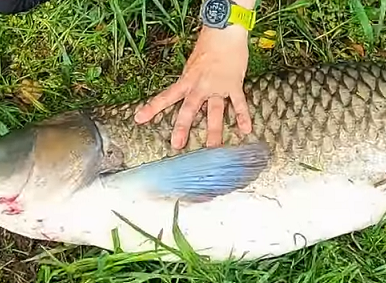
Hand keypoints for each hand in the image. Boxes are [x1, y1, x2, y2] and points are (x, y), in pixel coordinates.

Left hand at [134, 26, 252, 148]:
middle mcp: (200, 85)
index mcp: (188, 79)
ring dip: (214, 130)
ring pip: (214, 111)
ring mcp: (217, 87)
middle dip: (182, 127)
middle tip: (177, 144)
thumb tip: (187, 89)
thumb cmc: (209, 44)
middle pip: (189, 109)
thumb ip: (191, 78)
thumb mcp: (193, 63)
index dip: (152, 107)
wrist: (225, 32)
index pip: (167, 96)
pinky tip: (246, 129)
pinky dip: (242, 116)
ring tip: (213, 146)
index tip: (139, 118)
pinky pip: (238, 103)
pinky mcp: (233, 84)